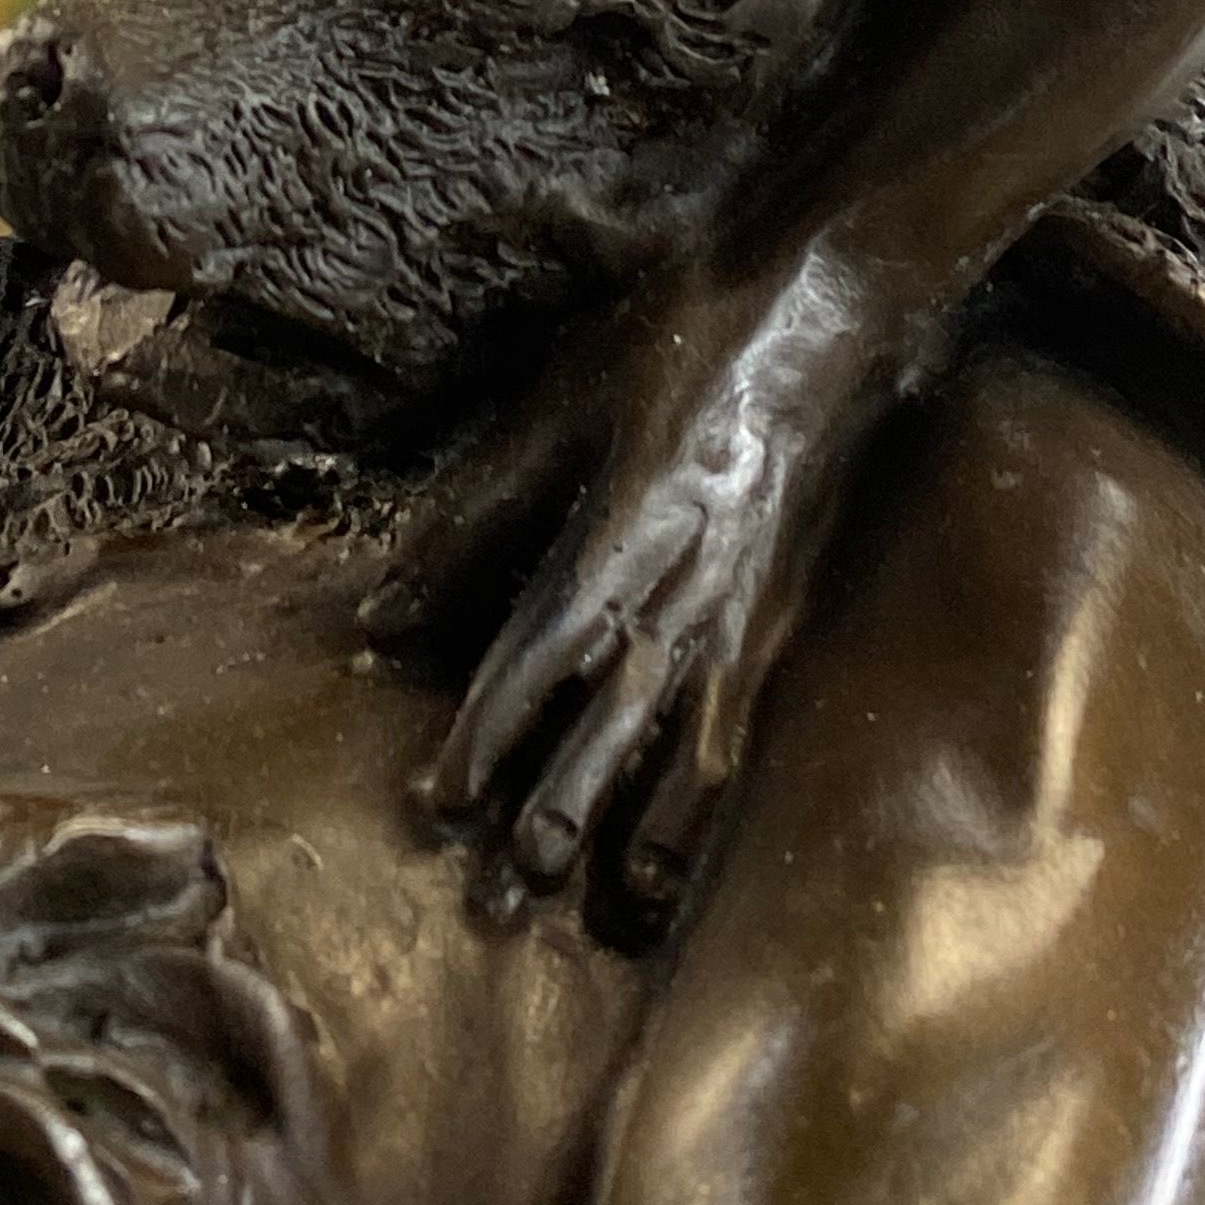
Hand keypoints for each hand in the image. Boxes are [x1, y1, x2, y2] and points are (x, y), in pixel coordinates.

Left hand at [364, 257, 879, 917]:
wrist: (823, 300)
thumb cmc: (680, 337)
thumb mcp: (562, 405)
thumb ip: (475, 511)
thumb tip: (380, 605)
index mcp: (629, 529)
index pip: (543, 653)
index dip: (489, 731)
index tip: (440, 801)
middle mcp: (690, 586)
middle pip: (612, 722)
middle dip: (554, 810)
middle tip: (501, 897)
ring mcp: (748, 608)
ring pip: (684, 743)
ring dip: (636, 824)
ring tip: (598, 904)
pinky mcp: (785, 614)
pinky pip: (741, 729)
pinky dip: (707, 798)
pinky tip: (686, 851)